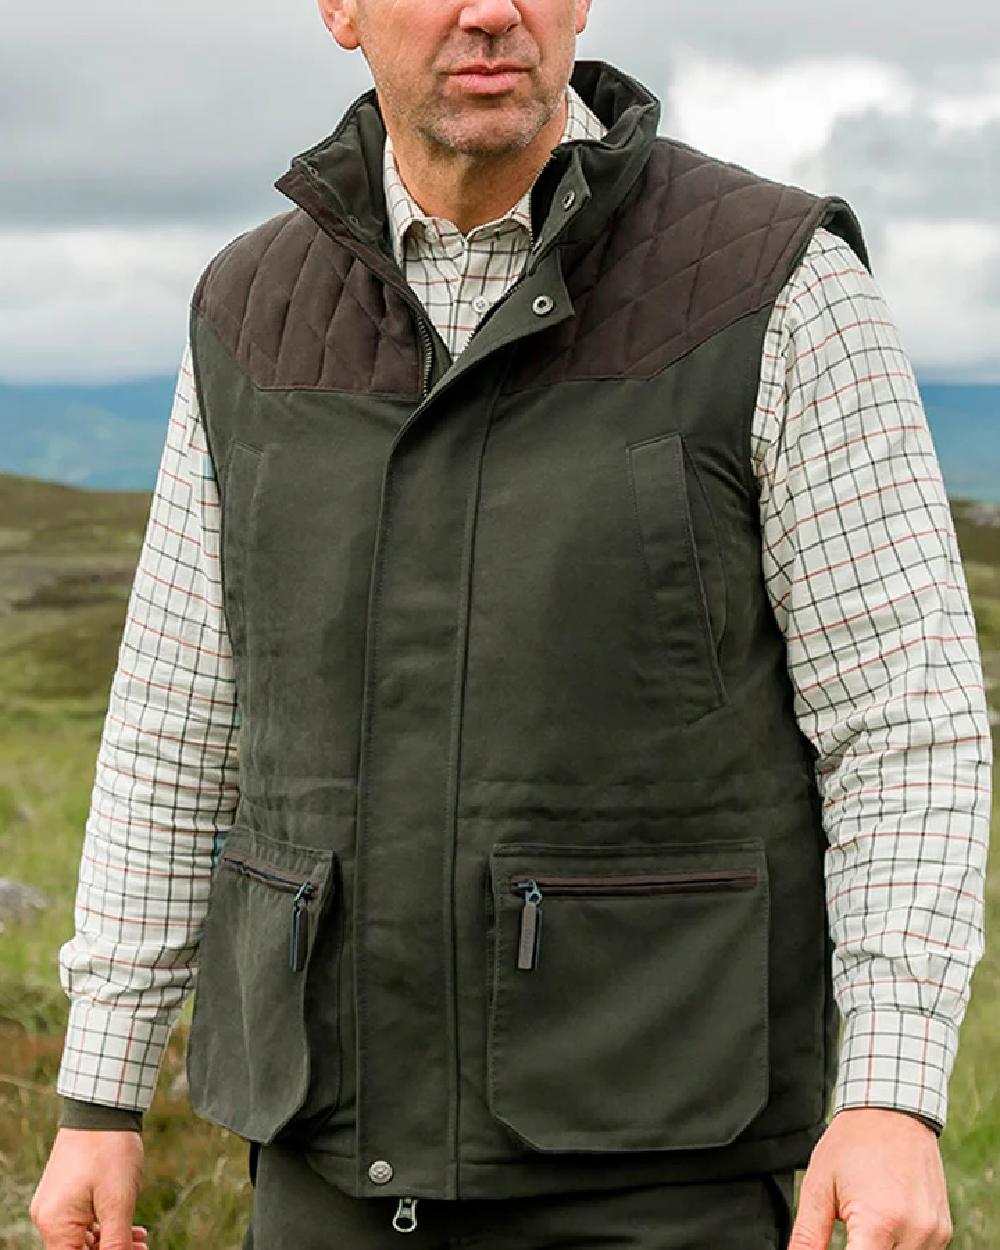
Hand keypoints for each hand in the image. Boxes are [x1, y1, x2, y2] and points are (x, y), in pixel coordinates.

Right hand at [29, 1128, 148, 1249]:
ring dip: (110, 1241)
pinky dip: (104, 1226)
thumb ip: (116, 1242)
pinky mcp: (64, 1193)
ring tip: (141, 1238)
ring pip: (81, 1238)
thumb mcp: (118, 1201)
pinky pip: (81, 1221)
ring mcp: (55, 1205)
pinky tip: (129, 1226)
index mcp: (56, 1224)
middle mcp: (48, 1217)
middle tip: (142, 1248)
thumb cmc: (109, 1151)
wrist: (101, 1107)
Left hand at [789, 1107, 952, 1247]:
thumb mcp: (818, 1185)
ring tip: (865, 1221)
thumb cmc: (852, 1143)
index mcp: (879, 1222)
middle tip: (847, 1231)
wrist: (892, 1110)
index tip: (838, 1244)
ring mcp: (933, 1233)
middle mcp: (913, 1232)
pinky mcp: (943, 1230)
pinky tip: (884, 1222)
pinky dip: (899, 1246)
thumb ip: (808, 1235)